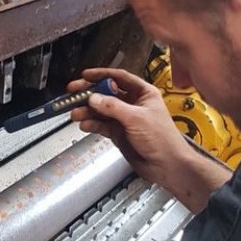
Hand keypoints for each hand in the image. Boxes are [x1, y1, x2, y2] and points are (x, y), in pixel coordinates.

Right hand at [69, 67, 190, 189]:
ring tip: (76, 113)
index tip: (85, 75)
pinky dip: (92, 124)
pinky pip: (101, 125)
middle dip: (89, 93)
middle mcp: (133, 104)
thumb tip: (94, 98)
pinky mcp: (119, 133)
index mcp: (143, 93)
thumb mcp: (137, 118)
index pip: (119, 78)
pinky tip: (85, 124)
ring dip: (87, 111)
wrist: (167, 165)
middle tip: (74, 92)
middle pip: (106, 93)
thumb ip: (113, 107)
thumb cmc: (163, 139)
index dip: (101, 75)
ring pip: (101, 110)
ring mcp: (124, 119)